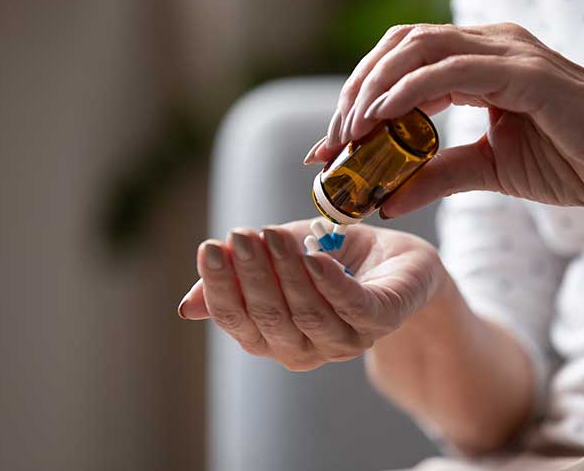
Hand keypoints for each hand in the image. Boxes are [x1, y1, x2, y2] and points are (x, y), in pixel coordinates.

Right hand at [177, 219, 444, 370]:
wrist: (395, 260)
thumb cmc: (333, 260)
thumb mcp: (280, 262)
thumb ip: (241, 278)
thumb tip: (187, 307)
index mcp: (275, 337)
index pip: (238, 321)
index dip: (221, 288)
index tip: (210, 248)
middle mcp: (307, 347)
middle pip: (270, 319)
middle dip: (252, 276)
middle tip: (242, 235)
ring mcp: (346, 338)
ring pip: (308, 314)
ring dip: (287, 273)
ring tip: (272, 235)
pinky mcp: (382, 319)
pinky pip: (353, 308)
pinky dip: (331, 285)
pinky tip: (314, 258)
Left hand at [304, 23, 583, 242]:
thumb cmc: (570, 162)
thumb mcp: (486, 171)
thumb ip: (435, 176)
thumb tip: (385, 200)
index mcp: (479, 63)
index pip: (401, 66)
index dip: (359, 100)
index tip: (330, 147)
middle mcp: (488, 47)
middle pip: (398, 50)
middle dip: (355, 93)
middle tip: (331, 142)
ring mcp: (507, 53)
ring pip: (416, 50)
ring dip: (373, 91)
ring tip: (347, 134)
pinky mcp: (524, 73)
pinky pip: (450, 71)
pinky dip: (407, 92)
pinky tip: (380, 120)